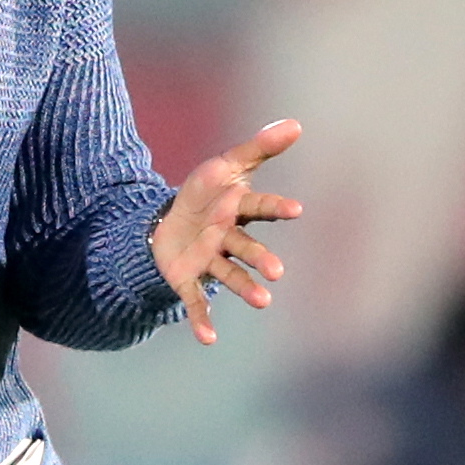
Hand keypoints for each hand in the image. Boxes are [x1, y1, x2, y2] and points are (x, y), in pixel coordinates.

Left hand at [151, 118, 302, 344]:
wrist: (168, 222)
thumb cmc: (205, 194)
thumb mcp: (226, 165)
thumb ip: (259, 147)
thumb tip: (296, 124)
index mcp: (236, 210)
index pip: (258, 206)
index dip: (275, 207)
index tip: (295, 209)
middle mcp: (227, 238)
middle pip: (246, 247)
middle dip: (260, 258)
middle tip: (277, 272)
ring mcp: (209, 260)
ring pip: (228, 275)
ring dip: (244, 288)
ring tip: (263, 301)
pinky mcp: (188, 278)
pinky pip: (196, 299)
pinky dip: (202, 319)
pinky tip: (209, 340)